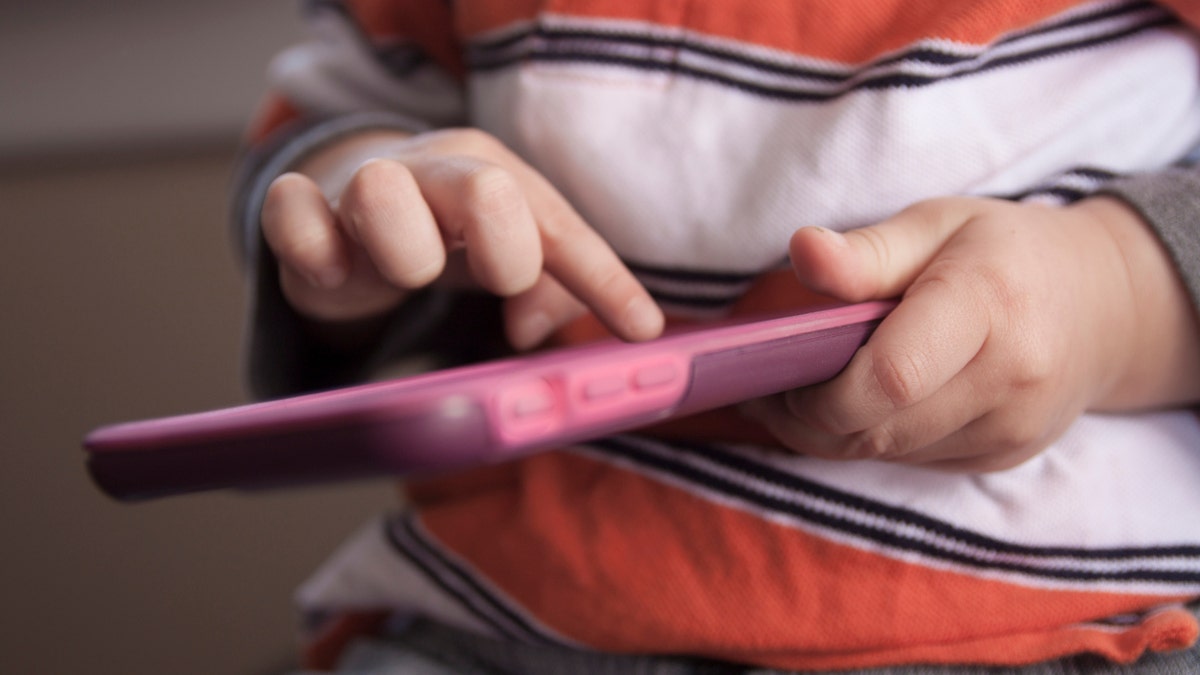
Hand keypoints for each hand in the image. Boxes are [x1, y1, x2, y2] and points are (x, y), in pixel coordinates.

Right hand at [259, 128, 662, 348]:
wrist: (351, 203)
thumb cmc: (447, 234)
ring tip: (409, 276)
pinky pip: (291, 210)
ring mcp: (361, 185)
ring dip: (405, 251)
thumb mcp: (509, 259)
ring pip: (380, 189)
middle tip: (498, 281)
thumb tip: (531, 335)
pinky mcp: (300, 210)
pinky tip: (334, 273)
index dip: (603, 280)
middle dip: (504, 248)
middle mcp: (433, 171)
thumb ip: (550, 292)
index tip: (640, 331)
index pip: (560, 226)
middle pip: (483, 188)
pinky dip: (312, 246)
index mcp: (494, 176)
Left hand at [743, 196, 1199, 471]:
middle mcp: (1010, 379)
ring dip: (828, 435)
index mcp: (988, 305)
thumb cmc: (1002, 253)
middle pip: (877, 428)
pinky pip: (912, 461)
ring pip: (886, 454)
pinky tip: (847, 409)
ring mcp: (1011, 428)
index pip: (890, 376)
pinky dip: (868, 440)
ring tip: (790, 396)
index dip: (817, 390)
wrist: (1103, 304)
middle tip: (763, 389)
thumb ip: (867, 252)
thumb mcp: (936, 225)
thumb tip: (801, 251)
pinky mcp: (1003, 456)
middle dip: (805, 419)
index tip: (771, 372)